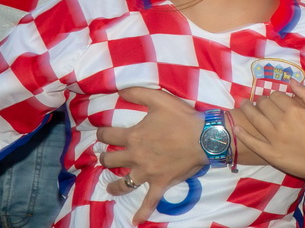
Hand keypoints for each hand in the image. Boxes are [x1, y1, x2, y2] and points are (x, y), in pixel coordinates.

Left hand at [97, 88, 205, 223]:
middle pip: (112, 160)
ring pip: (124, 183)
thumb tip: (119, 90)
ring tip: (109, 187)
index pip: (109, 136)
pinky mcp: (160, 183)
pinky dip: (143, 212)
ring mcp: (147, 173)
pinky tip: (136, 221)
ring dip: (114, 185)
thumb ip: (137, 93)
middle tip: (106, 157)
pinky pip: (150, 201)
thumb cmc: (181, 117)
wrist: (203, 137)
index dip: (102, 133)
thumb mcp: (159, 98)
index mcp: (133, 137)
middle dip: (106, 158)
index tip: (101, 133)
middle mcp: (136, 157)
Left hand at [234, 83, 304, 182]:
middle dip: (261, 100)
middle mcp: (280, 122)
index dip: (274, 94)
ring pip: (255, 119)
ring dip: (247, 109)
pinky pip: (253, 142)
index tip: (275, 97)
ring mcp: (273, 138)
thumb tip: (291, 82)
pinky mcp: (270, 153)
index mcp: (293, 110)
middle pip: (264, 105)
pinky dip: (242, 134)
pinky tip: (236, 127)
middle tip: (260, 101)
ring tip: (243, 105)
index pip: (277, 96)